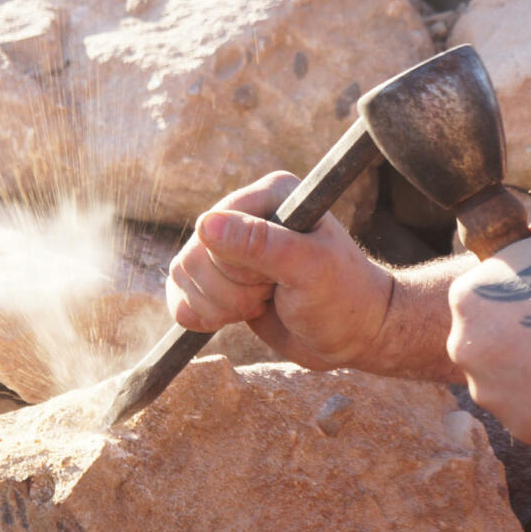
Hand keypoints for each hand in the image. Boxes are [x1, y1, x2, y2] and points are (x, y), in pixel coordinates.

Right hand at [167, 171, 392, 369]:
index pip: (213, 227)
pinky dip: (200, 314)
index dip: (235, 266)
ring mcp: (228, 248)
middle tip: (272, 294)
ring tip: (262, 304)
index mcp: (269, 195)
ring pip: (182, 276)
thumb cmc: (342, 298)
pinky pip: (178, 293)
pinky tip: (232, 318)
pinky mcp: (218, 279)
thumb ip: (261, 245)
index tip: (275, 280)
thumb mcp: (310, 269)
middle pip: (193, 256)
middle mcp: (245, 214)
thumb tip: (205, 225)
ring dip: (218, 306)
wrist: (352, 336)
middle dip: (230, 292)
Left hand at [447, 213, 530, 451]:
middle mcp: (464, 346)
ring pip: (502, 380)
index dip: (511, 298)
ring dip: (528, 374)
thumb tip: (529, 236)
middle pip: (484, 342)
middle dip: (514, 339)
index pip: (478, 298)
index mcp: (466, 298)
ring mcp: (487, 390)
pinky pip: (527, 412)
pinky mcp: (515, 426)